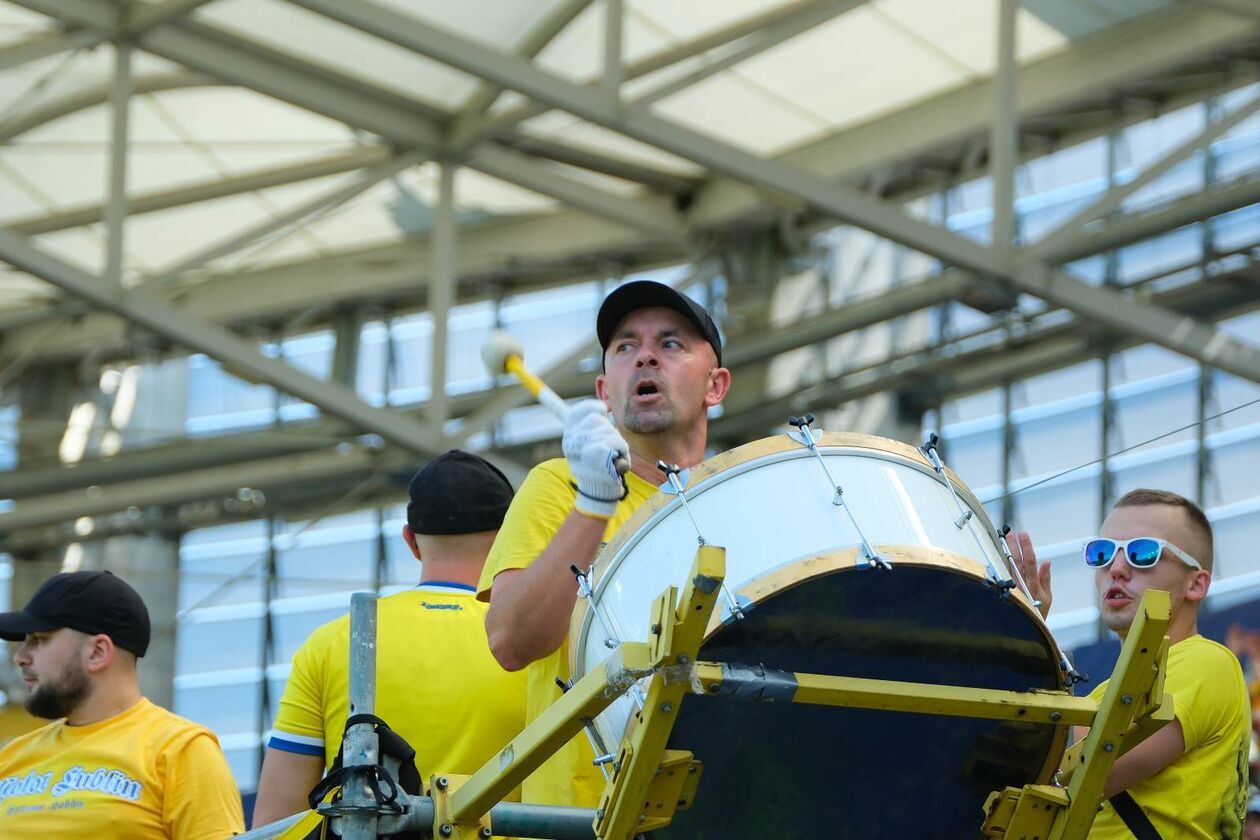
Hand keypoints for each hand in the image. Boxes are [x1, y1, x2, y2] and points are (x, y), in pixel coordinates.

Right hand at [563, 399, 628, 519]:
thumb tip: (604, 406)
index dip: (592, 406)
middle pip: (597, 419)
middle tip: (609, 449)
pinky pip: (617, 443)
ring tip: (612, 458)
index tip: (604, 409)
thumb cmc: (597, 470)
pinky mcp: (596, 453)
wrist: (598, 494)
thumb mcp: (587, 448)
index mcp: (569, 437)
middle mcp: (572, 440)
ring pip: (609, 431)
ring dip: (617, 443)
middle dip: (608, 431)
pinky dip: (622, 452)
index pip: (577, 412)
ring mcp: (583, 446)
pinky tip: (616, 464)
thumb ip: (591, 429)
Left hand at [1005, 529, 1051, 618]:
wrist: (1025, 629)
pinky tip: (1000, 553)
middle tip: (1010, 532)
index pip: (1029, 562)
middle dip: (1013, 545)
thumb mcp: (1047, 597)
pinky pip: (1004, 574)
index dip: (1026, 547)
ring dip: (1007, 551)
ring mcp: (1012, 588)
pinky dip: (1003, 562)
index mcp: (1033, 586)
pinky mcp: (1006, 590)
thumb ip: (1046, 578)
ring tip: (1005, 539)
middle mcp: (1021, 585)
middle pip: (1016, 561)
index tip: (1023, 535)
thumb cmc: (1038, 612)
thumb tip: (1046, 561)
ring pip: (1008, 566)